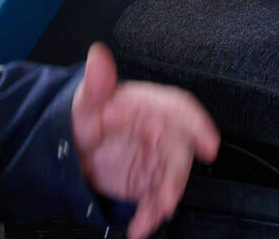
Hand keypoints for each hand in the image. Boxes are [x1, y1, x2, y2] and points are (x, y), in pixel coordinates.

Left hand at [70, 43, 220, 237]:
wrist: (69, 148)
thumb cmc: (82, 118)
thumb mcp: (85, 102)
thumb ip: (96, 83)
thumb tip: (98, 57)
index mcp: (147, 106)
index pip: (179, 109)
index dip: (198, 125)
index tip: (209, 144)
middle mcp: (157, 131)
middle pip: (178, 151)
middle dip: (176, 177)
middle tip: (166, 198)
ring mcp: (154, 158)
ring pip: (171, 179)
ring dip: (164, 201)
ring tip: (149, 218)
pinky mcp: (147, 181)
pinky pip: (156, 199)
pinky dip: (150, 216)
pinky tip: (139, 226)